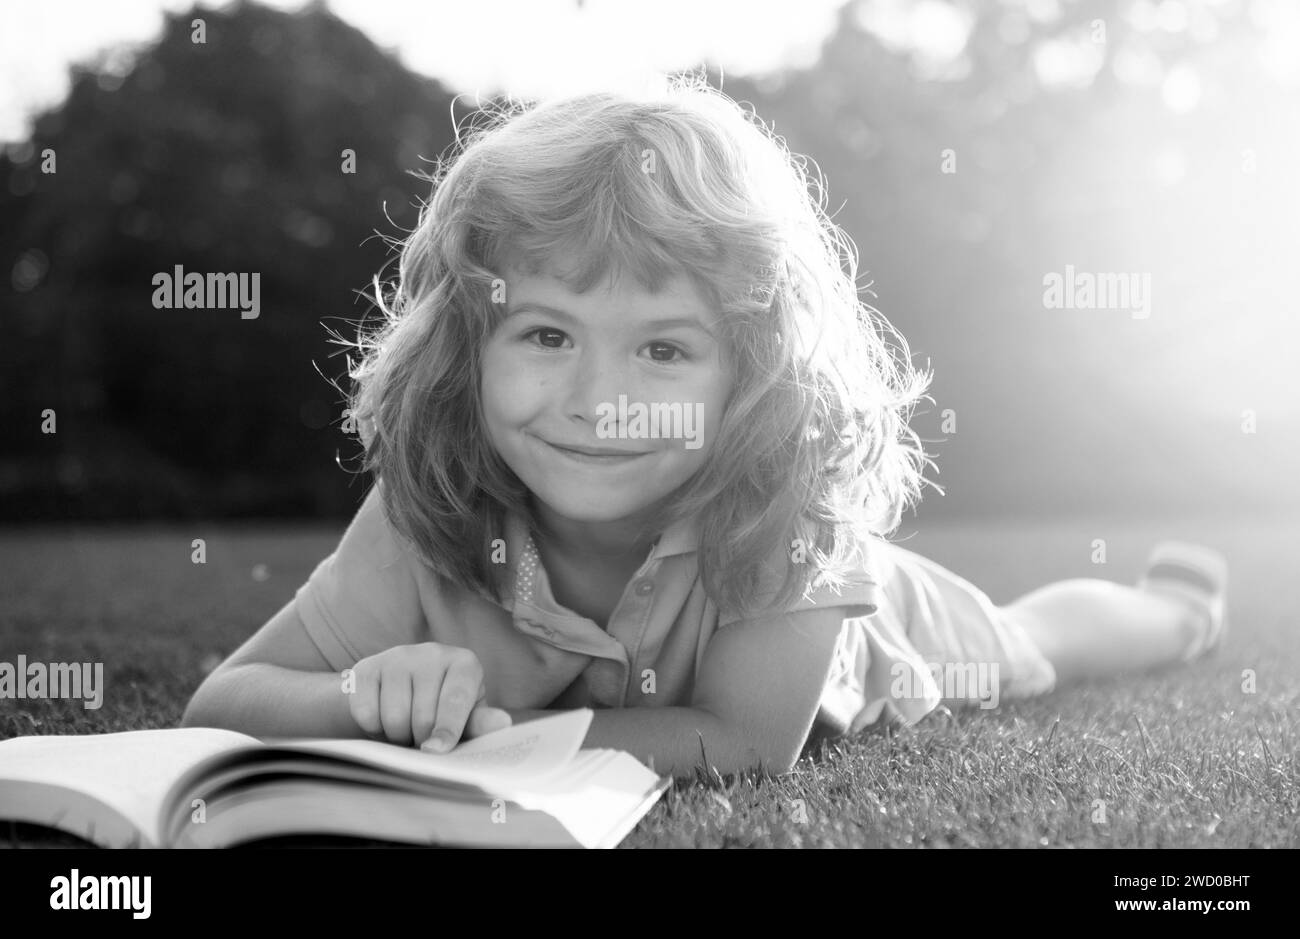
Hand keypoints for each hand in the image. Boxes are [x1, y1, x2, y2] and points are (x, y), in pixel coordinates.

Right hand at [346, 643, 512, 748]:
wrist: (398, 693)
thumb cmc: (443, 710)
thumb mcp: (465, 718)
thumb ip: (480, 724)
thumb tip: (502, 723)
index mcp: (464, 663)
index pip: (455, 700)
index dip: (447, 731)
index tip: (436, 752)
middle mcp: (432, 652)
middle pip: (422, 715)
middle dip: (420, 740)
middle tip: (422, 740)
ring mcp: (398, 656)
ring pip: (393, 717)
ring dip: (397, 737)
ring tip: (404, 730)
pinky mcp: (367, 667)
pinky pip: (366, 712)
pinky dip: (372, 728)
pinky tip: (382, 719)